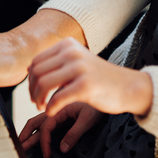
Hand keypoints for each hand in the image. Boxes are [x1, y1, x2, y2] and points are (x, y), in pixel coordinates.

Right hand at [20, 102, 101, 157]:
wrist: (109, 91)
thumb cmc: (101, 103)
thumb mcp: (88, 119)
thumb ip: (74, 133)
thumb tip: (62, 148)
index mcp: (62, 106)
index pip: (46, 126)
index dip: (44, 141)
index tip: (47, 154)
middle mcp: (57, 105)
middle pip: (37, 120)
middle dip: (27, 134)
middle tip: (20, 146)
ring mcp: (59, 107)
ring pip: (40, 119)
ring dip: (30, 130)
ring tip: (23, 141)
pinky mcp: (62, 109)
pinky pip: (46, 117)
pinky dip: (37, 125)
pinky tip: (34, 131)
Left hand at [28, 37, 153, 117]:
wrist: (128, 87)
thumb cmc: (100, 78)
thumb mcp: (77, 62)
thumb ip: (56, 62)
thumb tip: (29, 68)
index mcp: (68, 45)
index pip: (36, 61)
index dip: (31, 79)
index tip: (35, 92)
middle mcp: (72, 52)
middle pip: (37, 72)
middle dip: (32, 90)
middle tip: (37, 102)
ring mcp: (79, 68)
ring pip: (44, 84)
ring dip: (39, 100)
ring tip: (43, 107)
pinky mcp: (85, 86)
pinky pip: (57, 99)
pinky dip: (50, 109)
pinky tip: (52, 113)